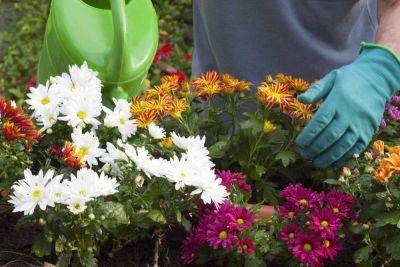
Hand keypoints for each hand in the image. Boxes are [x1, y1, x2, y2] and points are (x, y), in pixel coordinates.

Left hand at [296, 44, 399, 167]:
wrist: (378, 79)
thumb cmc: (349, 79)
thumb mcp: (331, 78)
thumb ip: (315, 90)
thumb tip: (300, 100)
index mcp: (338, 100)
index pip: (320, 121)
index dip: (309, 134)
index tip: (298, 143)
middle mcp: (350, 113)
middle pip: (330, 135)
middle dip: (315, 148)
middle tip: (304, 155)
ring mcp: (361, 124)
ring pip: (343, 145)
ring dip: (328, 156)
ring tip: (315, 163)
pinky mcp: (369, 131)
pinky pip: (356, 148)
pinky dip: (344, 158)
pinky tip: (333, 164)